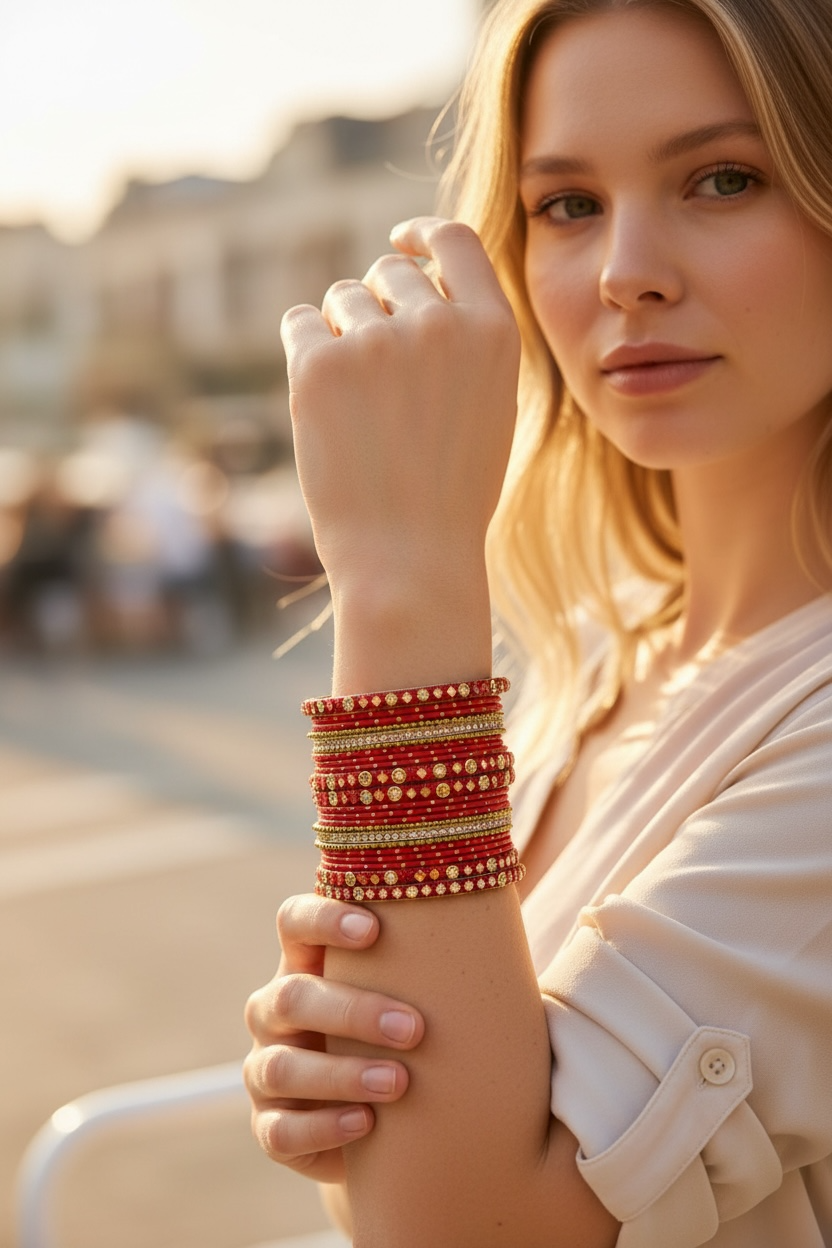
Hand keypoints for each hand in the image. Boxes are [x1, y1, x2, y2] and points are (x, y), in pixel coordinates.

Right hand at [243, 894, 424, 1182]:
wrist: (385, 1114)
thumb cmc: (407, 1030)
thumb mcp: (412, 988)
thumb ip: (432, 950)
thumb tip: (504, 889)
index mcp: (307, 961)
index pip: (293, 921)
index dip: (324, 919)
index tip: (375, 929)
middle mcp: (276, 1009)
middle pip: (291, 996)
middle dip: (353, 1010)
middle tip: (415, 1027)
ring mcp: (266, 1068)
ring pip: (280, 1066)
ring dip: (340, 1074)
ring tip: (400, 1083)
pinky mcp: (270, 1126)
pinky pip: (278, 1131)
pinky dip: (322, 1127)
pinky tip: (366, 1124)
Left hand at [281, 216, 519, 597]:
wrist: (409, 559)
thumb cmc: (451, 493)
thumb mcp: (489, 406)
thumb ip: (466, 339)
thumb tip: (415, 277)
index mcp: (494, 331)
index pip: (455, 241)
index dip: (422, 236)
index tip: (400, 242)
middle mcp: (439, 324)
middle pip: (390, 271)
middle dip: (376, 304)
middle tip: (373, 370)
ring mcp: (377, 342)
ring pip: (342, 297)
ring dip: (341, 333)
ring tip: (358, 407)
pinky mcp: (319, 366)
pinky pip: (299, 322)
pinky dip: (305, 350)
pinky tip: (323, 402)